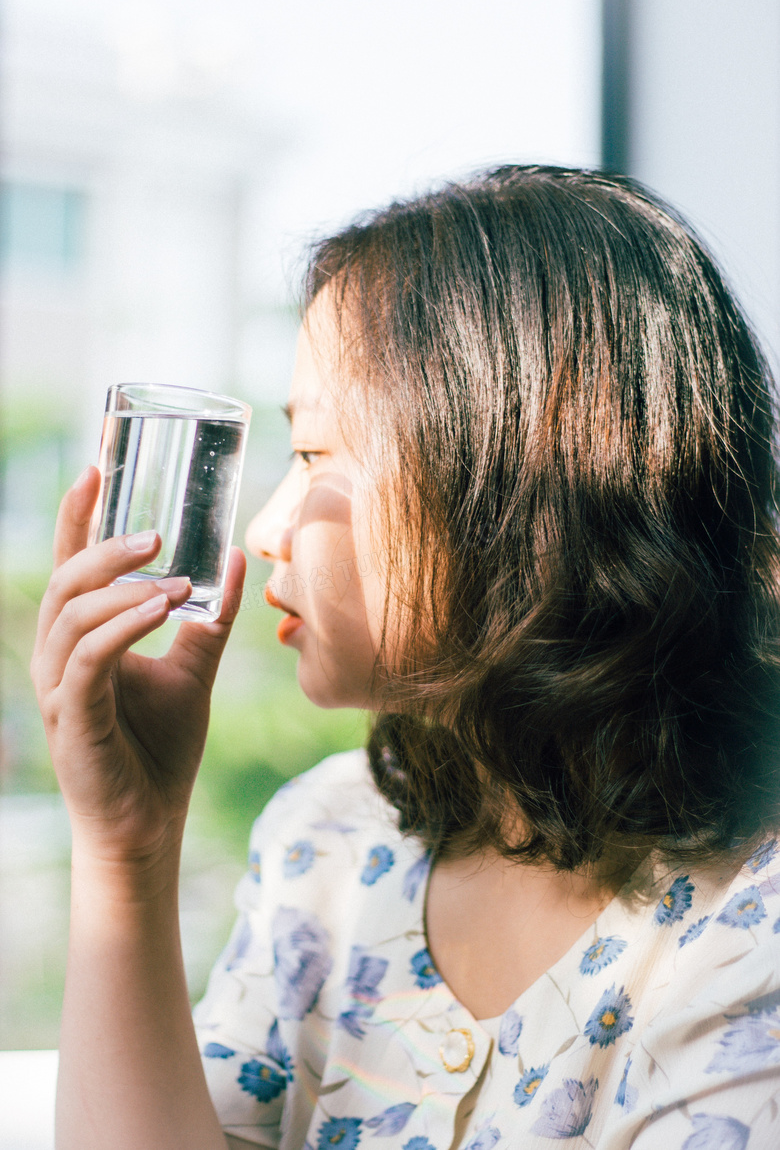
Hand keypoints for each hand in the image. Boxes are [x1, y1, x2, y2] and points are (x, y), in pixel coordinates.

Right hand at [31, 466, 246, 863]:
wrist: (149, 822)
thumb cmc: (162, 746)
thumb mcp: (195, 668)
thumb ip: (212, 616)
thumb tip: (236, 558)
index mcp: (83, 636)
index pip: (72, 563)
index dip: (78, 514)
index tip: (98, 463)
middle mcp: (60, 654)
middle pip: (66, 579)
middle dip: (104, 545)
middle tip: (157, 532)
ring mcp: (59, 685)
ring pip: (72, 614)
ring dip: (122, 588)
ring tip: (173, 578)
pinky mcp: (72, 716)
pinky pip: (90, 658)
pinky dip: (124, 627)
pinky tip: (162, 610)